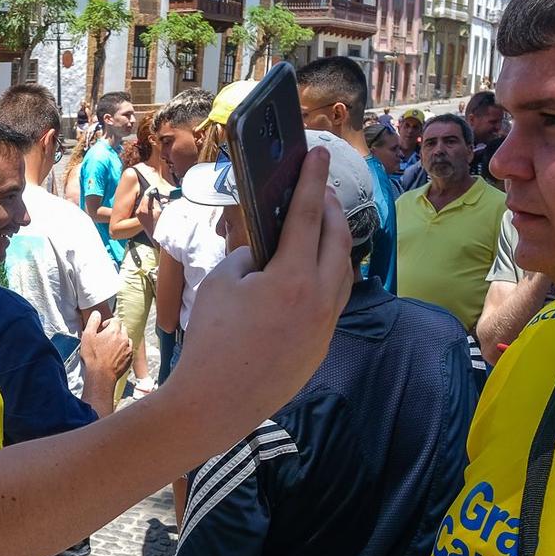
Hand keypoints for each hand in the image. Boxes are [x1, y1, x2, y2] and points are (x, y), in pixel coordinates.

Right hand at [78, 310, 130, 386]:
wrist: (101, 375)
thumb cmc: (93, 357)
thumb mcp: (87, 336)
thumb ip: (93, 322)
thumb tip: (97, 313)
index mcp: (114, 331)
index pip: (116, 320)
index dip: (108, 323)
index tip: (102, 329)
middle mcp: (124, 338)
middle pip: (122, 328)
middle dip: (115, 330)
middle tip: (105, 338)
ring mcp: (128, 349)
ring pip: (126, 339)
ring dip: (120, 340)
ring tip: (110, 347)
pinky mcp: (130, 359)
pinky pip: (128, 350)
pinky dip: (123, 350)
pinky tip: (114, 356)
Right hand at [162, 149, 351, 443]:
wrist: (216, 403)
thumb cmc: (211, 340)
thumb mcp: (221, 283)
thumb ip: (248, 258)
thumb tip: (265, 254)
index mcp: (292, 276)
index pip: (307, 213)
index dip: (311, 179)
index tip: (316, 152)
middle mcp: (319, 298)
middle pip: (336, 239)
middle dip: (330, 208)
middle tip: (320, 189)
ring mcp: (325, 324)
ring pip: (343, 271)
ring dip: (335, 242)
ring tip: (323, 226)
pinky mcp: (321, 346)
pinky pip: (334, 299)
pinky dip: (328, 275)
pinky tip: (314, 272)